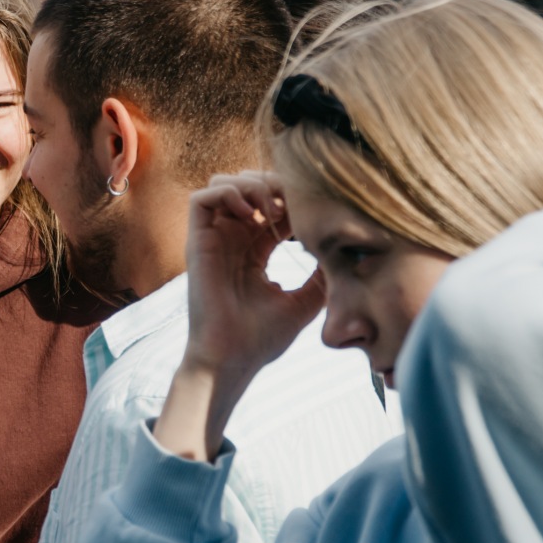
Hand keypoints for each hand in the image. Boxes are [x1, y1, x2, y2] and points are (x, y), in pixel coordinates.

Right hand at [181, 172, 324, 379]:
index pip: (272, 204)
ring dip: (250, 185)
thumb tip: (346, 253)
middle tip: (294, 204)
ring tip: (272, 209)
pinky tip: (251, 215)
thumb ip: (322, 276)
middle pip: (247, 185)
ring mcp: (213, 239)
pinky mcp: (197, 242)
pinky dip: (227, 194)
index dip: (291, 198)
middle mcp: (232, 240)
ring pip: (223, 183)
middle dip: (273, 184)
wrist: (232, 359)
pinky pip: (201, 198)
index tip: (313, 212)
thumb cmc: (261, 339)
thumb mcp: (305, 303)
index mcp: (255, 251)